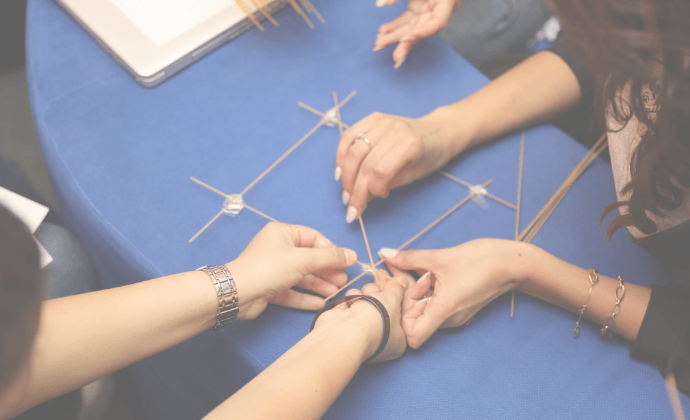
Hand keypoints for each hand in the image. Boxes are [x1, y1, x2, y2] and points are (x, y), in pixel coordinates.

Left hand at [227, 222, 356, 319]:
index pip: (313, 238)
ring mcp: (273, 269)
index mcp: (282, 233)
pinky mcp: (269, 287)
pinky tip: (320, 303)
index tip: (346, 261)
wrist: (238, 292)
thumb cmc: (268, 268)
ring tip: (335, 292)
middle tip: (343, 280)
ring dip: (319, 284)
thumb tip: (352, 255)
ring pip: (301, 276)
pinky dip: (305, 296)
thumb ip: (329, 258)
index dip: (331, 250)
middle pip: (309, 258)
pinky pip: (291, 290)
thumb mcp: (303, 259)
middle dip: (327, 270)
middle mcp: (277, 249)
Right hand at [313, 270, 410, 362]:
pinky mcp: (345, 323)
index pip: (400, 310)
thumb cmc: (376, 320)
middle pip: (383, 304)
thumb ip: (397, 288)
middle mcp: (380, 336)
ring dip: (366, 293)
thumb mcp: (393, 300)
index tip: (393, 278)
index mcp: (398, 338)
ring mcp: (361, 330)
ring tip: (365, 293)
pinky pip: (352, 304)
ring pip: (366, 302)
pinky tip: (353, 299)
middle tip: (379, 276)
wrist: (345, 332)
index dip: (397, 292)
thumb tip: (402, 279)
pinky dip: (352, 298)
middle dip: (380, 290)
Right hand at [335, 111, 454, 222]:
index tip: (364, 207)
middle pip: (364, 163)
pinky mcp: (374, 117)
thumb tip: (361, 199)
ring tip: (346, 190)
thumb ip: (386, 185)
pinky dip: (341, 153)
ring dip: (345, 173)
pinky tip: (341, 169)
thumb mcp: (412, 176)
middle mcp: (395, 130)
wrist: (439, 131)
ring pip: (353, 150)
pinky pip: (349, 135)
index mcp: (410, 145)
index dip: (368, 192)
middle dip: (353, 188)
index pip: (379, 172)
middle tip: (350, 204)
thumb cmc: (429, 156)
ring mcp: (383, 121)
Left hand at [373, 0, 458, 66]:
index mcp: (446, 1)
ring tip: (377, 44)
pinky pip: (407, 20)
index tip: (405, 38)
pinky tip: (382, 32)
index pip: (437, 23)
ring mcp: (428, 8)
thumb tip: (380, 4)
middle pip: (421, 28)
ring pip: (412, 26)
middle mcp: (439, 8)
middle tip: (383, 47)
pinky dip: (394, 26)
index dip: (422, 32)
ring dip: (394, 35)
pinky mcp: (419, 7)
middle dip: (401, 40)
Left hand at [379, 239, 527, 347]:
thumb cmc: (481, 261)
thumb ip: (409, 258)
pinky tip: (431, 274)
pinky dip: (428, 292)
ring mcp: (455, 316)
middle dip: (405, 297)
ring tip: (423, 271)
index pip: (412, 338)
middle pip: (414, 321)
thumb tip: (384, 254)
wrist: (512, 263)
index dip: (400, 318)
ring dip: (416, 292)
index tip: (400, 292)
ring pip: (424, 311)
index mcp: (443, 311)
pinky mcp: (459, 308)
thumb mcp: (440, 257)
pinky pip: (435, 306)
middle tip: (405, 272)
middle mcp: (449, 320)